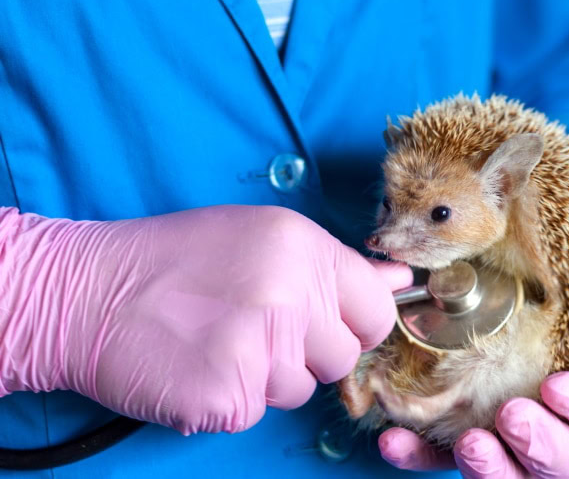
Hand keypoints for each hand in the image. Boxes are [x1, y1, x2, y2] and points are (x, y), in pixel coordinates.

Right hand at [0, 205, 410, 434]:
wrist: (88, 292)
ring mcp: (260, 348)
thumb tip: (398, 281)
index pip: (375, 312)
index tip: (326, 324)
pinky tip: (199, 365)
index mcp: (304, 249)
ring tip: (219, 341)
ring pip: (300, 389)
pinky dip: (230, 399)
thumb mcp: (261, 239)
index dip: (353, 325)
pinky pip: (256, 412)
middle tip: (254, 329)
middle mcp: (290, 295)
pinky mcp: (228, 396)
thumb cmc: (175, 261)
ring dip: (266, 377)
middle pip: (342, 357)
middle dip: (307, 354)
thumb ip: (334, 266)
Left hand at [378, 208, 568, 476]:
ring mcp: (509, 444)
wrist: (507, 325)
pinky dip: (418, 456)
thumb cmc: (563, 314)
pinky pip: (438, 462)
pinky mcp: (462, 445)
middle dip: (540, 444)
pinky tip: (395, 441)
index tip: (558, 385)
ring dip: (488, 465)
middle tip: (511, 419)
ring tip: (466, 444)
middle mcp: (557, 427)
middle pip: (562, 457)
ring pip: (509, 473)